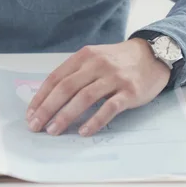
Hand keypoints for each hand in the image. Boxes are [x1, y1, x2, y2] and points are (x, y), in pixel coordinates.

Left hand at [26, 39, 169, 135]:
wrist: (154, 55)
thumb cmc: (118, 61)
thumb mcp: (94, 59)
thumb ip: (75, 74)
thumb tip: (49, 100)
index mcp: (84, 57)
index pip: (56, 78)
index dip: (41, 97)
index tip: (31, 114)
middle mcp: (97, 65)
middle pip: (66, 88)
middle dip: (47, 109)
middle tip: (36, 126)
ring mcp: (114, 78)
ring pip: (84, 98)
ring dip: (66, 116)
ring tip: (53, 131)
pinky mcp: (129, 91)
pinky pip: (109, 107)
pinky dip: (95, 120)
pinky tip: (83, 131)